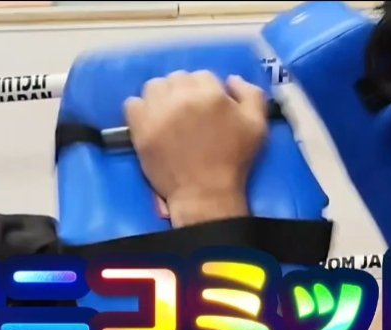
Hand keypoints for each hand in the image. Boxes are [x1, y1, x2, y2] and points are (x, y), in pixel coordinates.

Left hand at [125, 71, 267, 225]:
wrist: (204, 193)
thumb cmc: (233, 161)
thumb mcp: (257, 125)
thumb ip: (251, 94)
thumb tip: (230, 79)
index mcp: (210, 94)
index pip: (201, 76)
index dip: (204, 91)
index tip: (204, 108)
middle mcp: (181, 99)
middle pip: (177, 78)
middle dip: (183, 91)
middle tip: (187, 113)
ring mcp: (157, 113)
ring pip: (154, 87)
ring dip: (162, 96)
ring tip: (168, 114)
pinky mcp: (140, 129)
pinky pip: (132, 104)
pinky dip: (141, 109)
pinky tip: (151, 121)